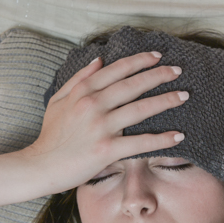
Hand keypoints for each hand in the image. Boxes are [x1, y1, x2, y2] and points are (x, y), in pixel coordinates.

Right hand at [19, 51, 187, 193]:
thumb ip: (78, 79)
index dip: (140, 61)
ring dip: (166, 101)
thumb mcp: (58, 100)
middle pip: (133, 85)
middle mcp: (93, 105)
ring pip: (141, 109)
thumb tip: (99, 60)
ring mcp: (101, 127)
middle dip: (159, 75)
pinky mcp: (107, 150)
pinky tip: (178, 136)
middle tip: (178, 70)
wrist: (40, 166)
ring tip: (184, 96)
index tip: (158, 56)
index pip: (117, 70)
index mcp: (83, 92)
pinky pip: (140, 142)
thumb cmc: (51, 136)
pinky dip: (161, 139)